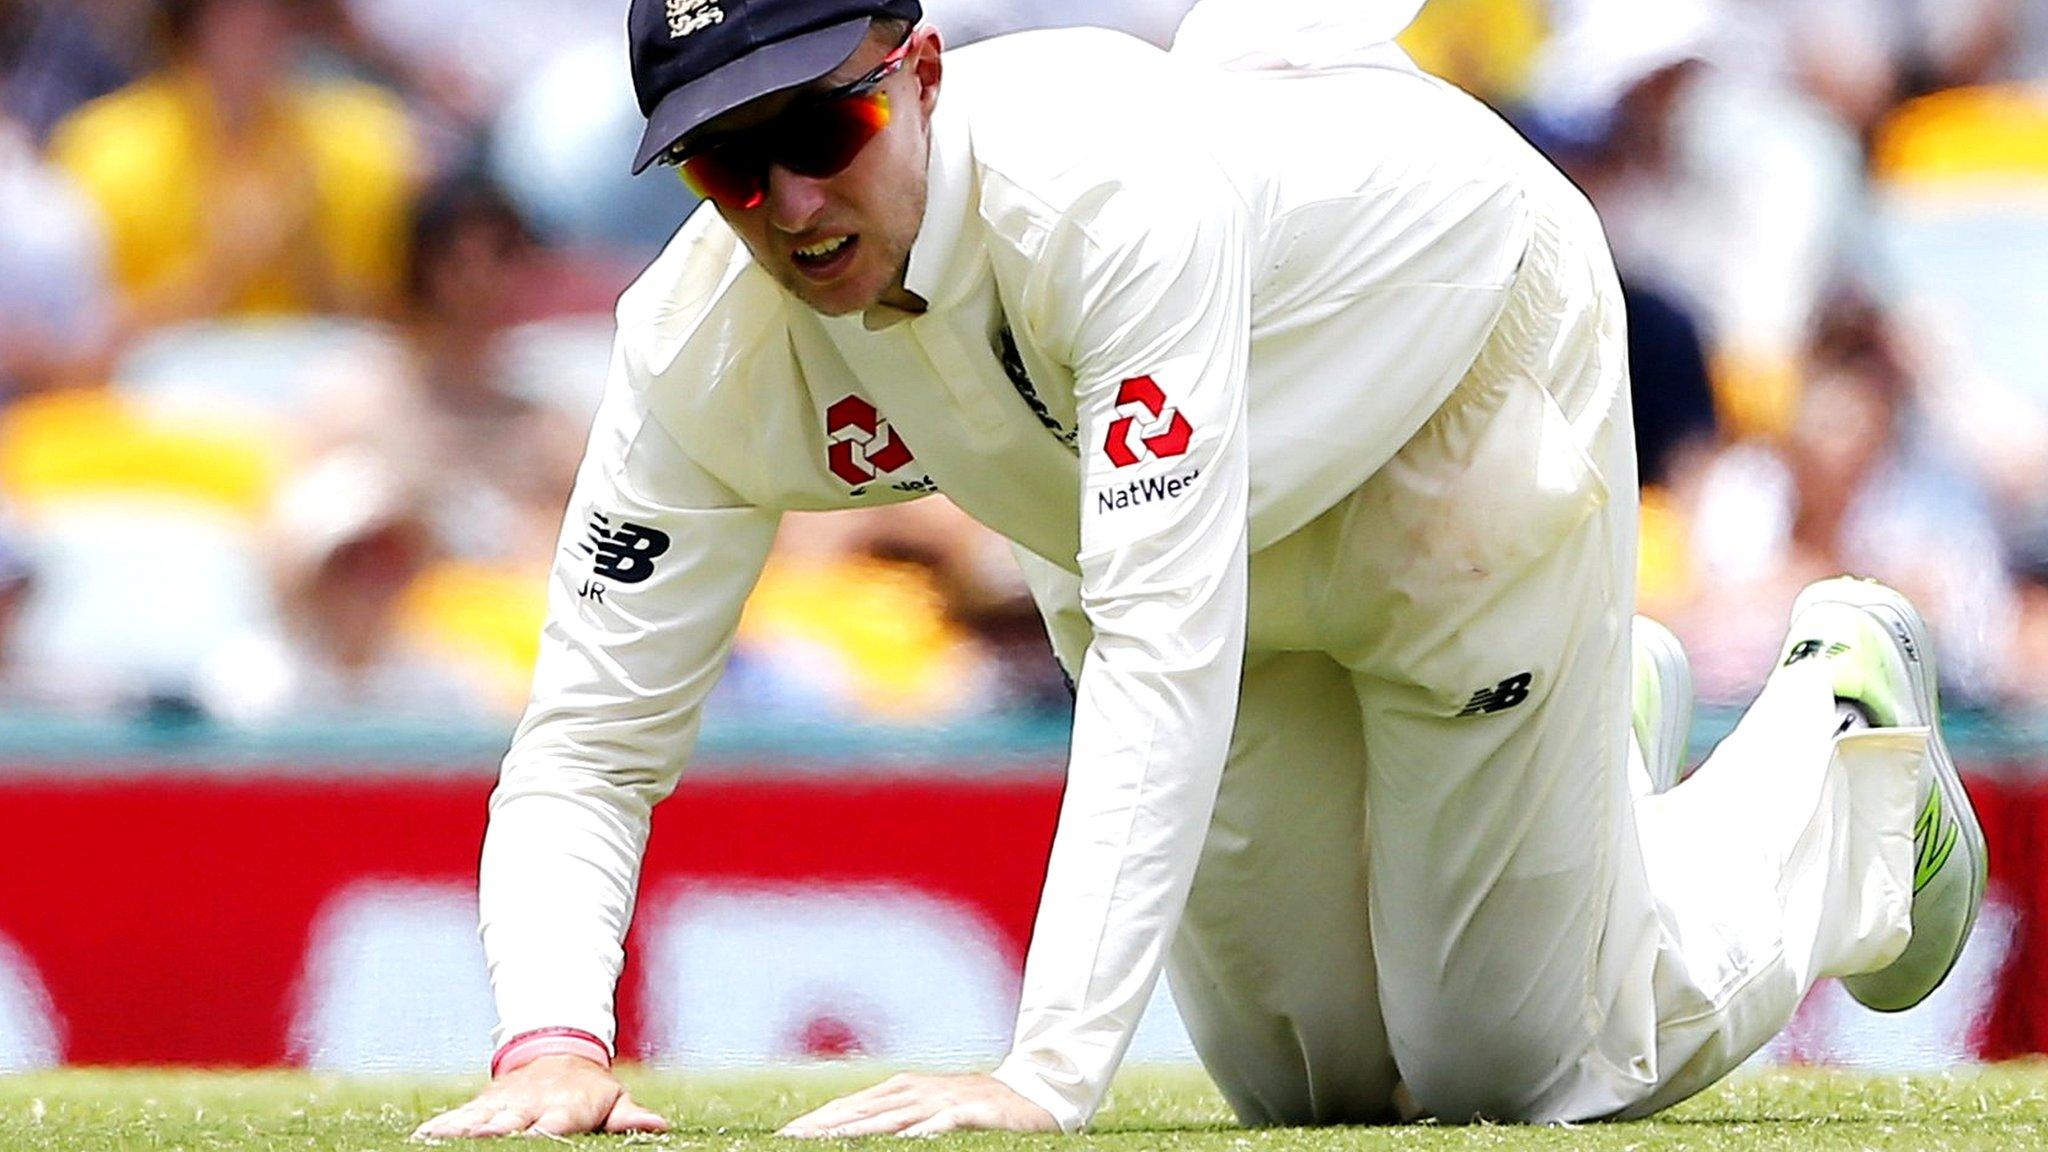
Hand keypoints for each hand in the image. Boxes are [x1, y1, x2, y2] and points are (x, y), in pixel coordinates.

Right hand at [410, 1054, 668, 1139]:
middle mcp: (530, 1104)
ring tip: (438, 1142)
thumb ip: (629, 1116)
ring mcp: (503, 1104)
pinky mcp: (482, 1104)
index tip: (535, 1138)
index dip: (543, 1132)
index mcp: (565, 1107)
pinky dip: (441, 1127)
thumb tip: (660, 1125)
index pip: (555, 1123)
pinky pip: (458, 1117)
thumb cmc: (590, 1089)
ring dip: (461, 1131)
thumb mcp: (613, 1098)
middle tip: (482, 1141)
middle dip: (495, 1133)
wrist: (558, 1050)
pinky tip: (422, 1138)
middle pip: (510, 1123)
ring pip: (478, 1120)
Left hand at [777, 1072, 1058, 1137]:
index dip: (817, 1122)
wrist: (1036, 1094)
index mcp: (903, 1090)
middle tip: (788, 1139)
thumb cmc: (978, 1109)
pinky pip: (939, 1124)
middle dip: (821, 1127)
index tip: (784, 1136)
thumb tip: (851, 1133)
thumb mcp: (931, 1111)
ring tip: (824, 1141)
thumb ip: (895, 1120)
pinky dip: (918, 1131)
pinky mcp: (971, 1112)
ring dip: (855, 1130)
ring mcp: (943, 1101)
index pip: (849, 1108)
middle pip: (860, 1112)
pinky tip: (900, 1140)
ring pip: (890, 1119)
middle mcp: (916, 1092)